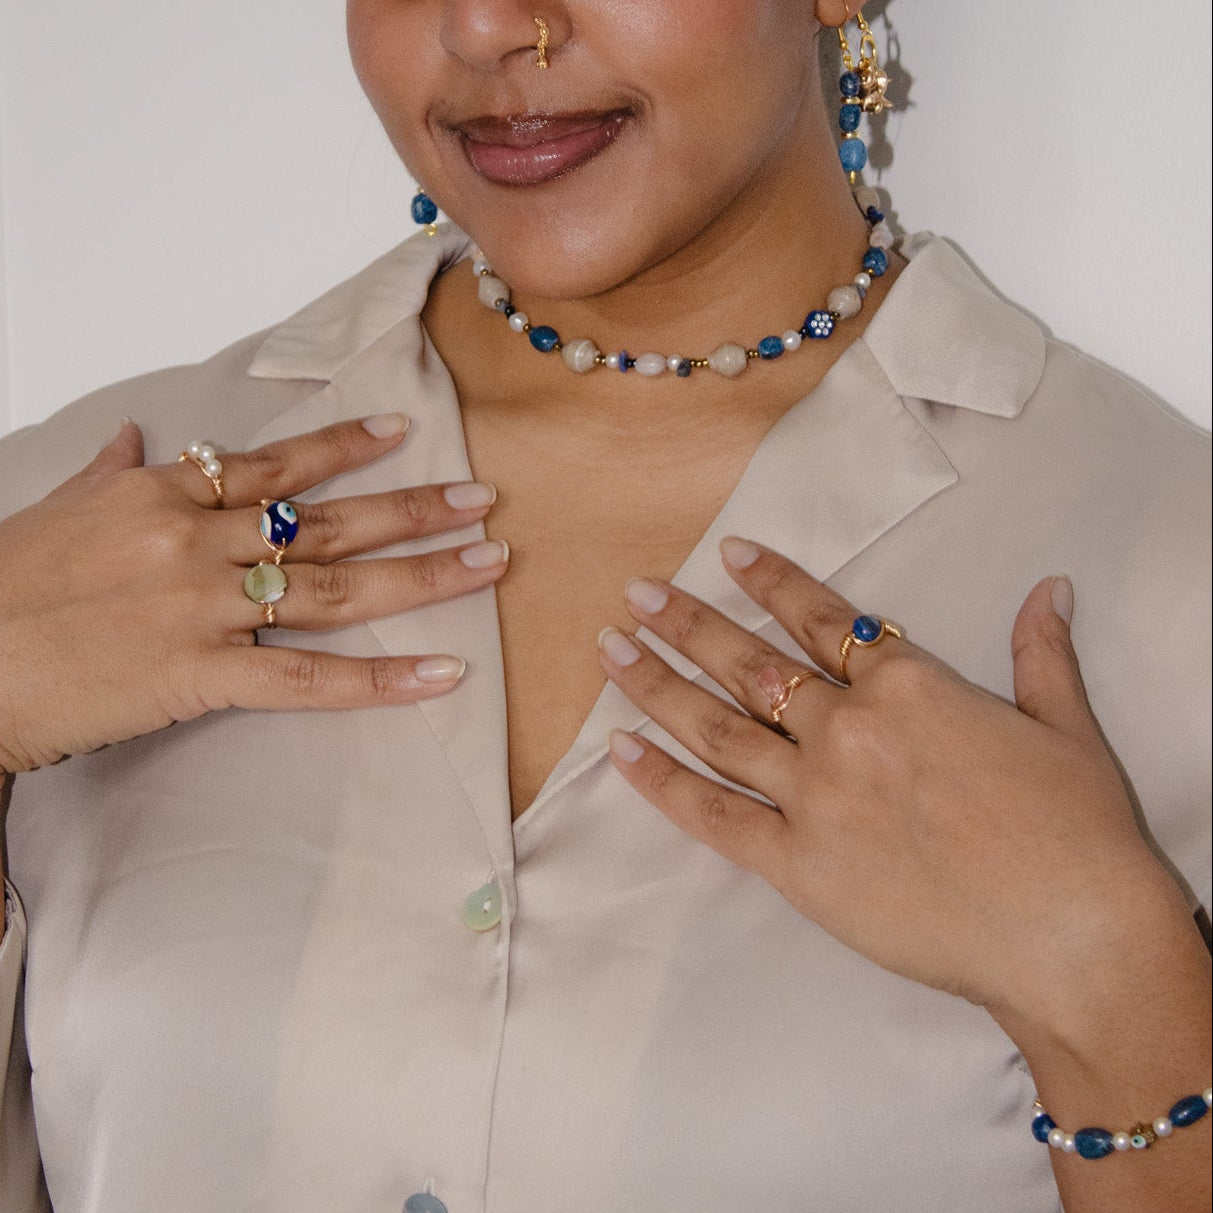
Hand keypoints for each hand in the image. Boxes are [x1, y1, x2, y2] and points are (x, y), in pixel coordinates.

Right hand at [0, 414, 508, 772]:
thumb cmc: (2, 586)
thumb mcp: (56, 510)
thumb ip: (107, 469)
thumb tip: (134, 435)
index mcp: (160, 492)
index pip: (273, 464)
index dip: (344, 447)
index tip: (403, 432)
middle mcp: (194, 539)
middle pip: (328, 519)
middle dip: (414, 508)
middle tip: (482, 499)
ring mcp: (202, 606)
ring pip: (336, 586)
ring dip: (423, 574)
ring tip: (488, 563)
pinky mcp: (199, 675)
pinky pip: (308, 678)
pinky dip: (380, 678)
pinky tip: (440, 674)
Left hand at [597, 537, 1194, 1034]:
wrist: (1071, 936)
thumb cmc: (1077, 833)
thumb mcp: (1067, 728)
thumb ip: (1041, 652)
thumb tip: (1051, 588)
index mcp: (908, 686)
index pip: (823, 619)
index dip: (772, 582)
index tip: (726, 554)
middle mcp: (847, 729)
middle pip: (750, 664)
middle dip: (686, 624)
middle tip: (635, 593)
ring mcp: (814, 796)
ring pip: (717, 728)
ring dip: (656, 685)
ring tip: (610, 649)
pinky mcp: (796, 866)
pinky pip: (713, 816)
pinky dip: (662, 783)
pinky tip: (621, 750)